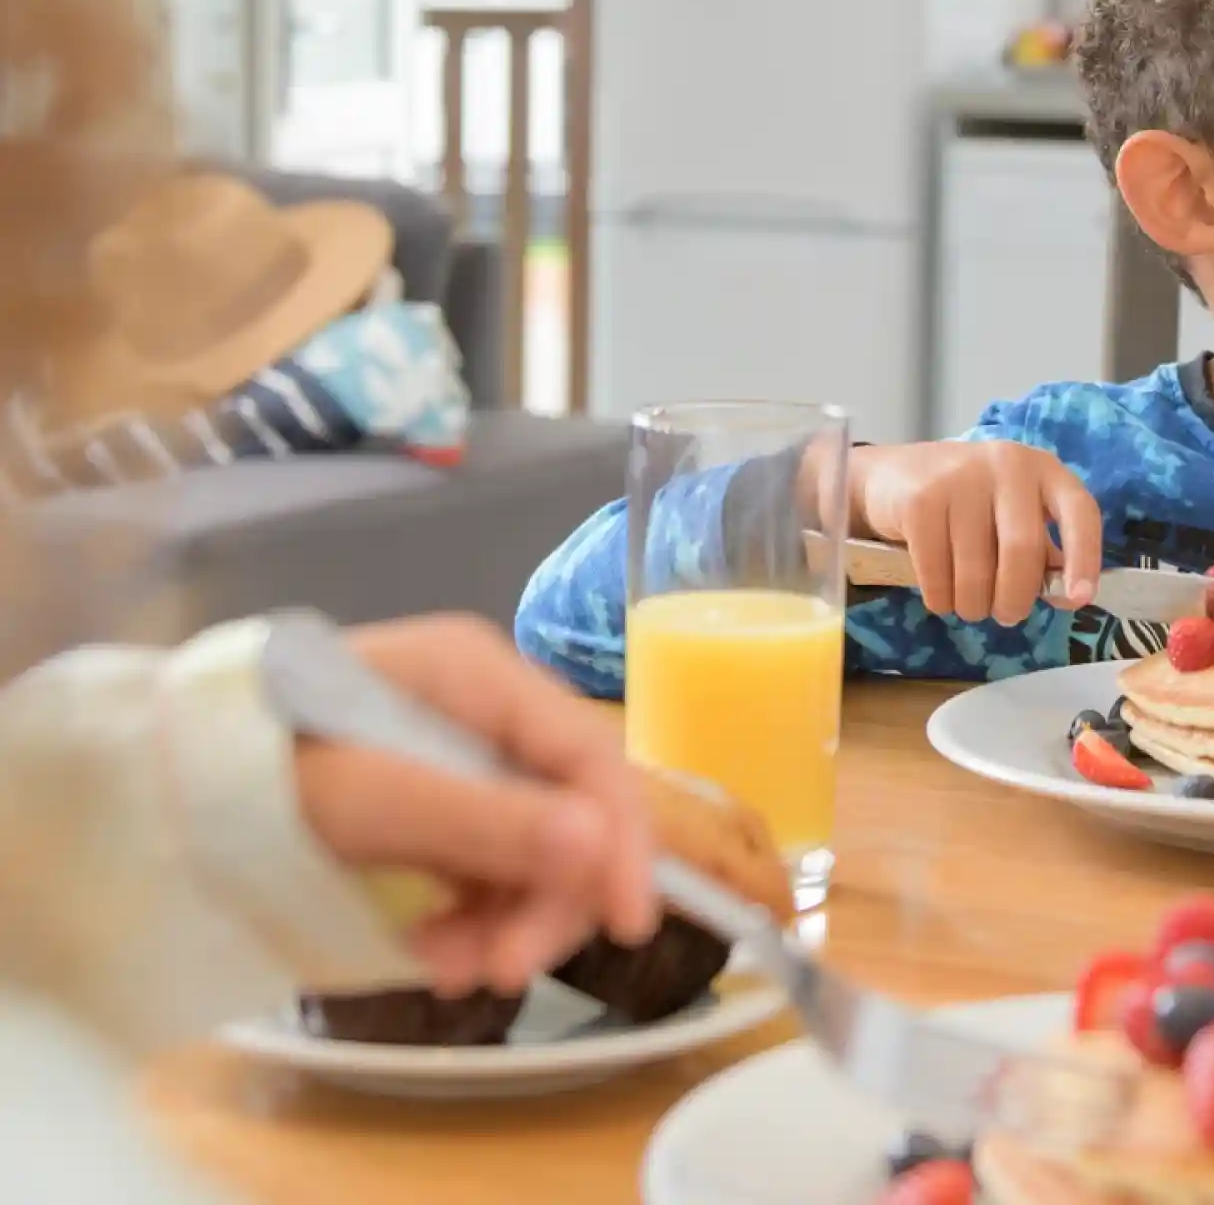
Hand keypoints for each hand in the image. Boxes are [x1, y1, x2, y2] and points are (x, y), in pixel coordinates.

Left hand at [290, 616, 657, 995]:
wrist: (150, 783)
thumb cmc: (253, 769)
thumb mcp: (366, 797)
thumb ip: (484, 821)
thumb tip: (602, 848)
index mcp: (481, 676)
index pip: (592, 754)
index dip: (624, 839)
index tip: (630, 924)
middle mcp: (484, 709)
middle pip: (569, 809)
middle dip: (547, 895)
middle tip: (503, 971)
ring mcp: (460, 758)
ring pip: (533, 850)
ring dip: (506, 919)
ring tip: (450, 969)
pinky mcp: (433, 806)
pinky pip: (486, 869)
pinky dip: (471, 919)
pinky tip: (432, 951)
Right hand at [852, 439, 1103, 625]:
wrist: (895, 477)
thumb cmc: (970, 507)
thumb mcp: (1014, 516)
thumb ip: (1045, 552)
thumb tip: (1070, 596)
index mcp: (1043, 469)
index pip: (1079, 511)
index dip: (1084, 557)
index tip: (1080, 598)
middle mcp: (1007, 464)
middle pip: (1023, 550)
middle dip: (1015, 599)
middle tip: (1006, 615)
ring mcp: (960, 477)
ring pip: (976, 572)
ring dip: (974, 606)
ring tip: (969, 604)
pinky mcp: (920, 500)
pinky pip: (936, 575)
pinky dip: (941, 600)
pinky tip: (941, 594)